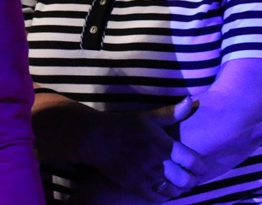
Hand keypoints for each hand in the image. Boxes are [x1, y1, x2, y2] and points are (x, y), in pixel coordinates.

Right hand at [84, 98, 205, 201]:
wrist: (95, 138)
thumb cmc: (123, 125)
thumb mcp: (148, 117)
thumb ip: (171, 113)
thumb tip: (191, 101)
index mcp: (165, 145)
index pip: (193, 163)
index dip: (200, 168)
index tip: (200, 168)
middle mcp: (159, 163)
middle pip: (186, 179)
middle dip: (192, 180)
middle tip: (192, 178)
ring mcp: (147, 176)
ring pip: (173, 190)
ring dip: (180, 189)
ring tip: (180, 185)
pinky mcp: (136, 185)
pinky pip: (157, 197)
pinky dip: (164, 197)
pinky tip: (165, 192)